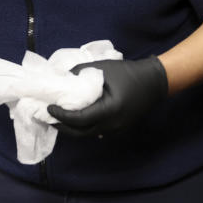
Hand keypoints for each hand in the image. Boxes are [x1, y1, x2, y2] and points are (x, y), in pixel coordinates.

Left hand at [47, 57, 167, 135]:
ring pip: (89, 134)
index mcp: (110, 110)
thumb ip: (79, 73)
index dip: (61, 116)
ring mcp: (117, 130)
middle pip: (81, 132)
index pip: (79, 119)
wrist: (154, 82)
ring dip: (72, 128)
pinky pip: (97, 132)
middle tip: (48, 117)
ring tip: (58, 119)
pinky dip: (83, 127)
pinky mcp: (119, 129)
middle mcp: (113, 125)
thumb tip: (60, 78)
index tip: (49, 108)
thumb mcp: (102, 68)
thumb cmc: (128, 72)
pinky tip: (74, 120)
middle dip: (63, 127)